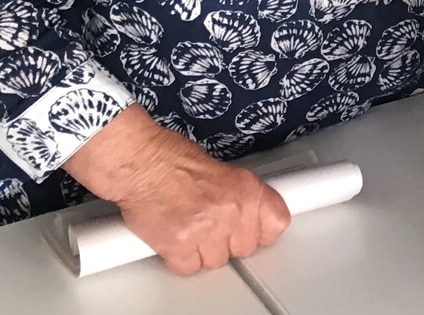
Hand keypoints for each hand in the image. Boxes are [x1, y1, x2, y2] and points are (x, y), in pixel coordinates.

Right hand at [64, 106, 289, 274]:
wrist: (141, 163)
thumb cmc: (175, 160)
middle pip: (246, 248)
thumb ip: (243, 196)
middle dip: (230, 240)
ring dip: (204, 250)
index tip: (254, 228)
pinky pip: (189, 268)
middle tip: (212, 224)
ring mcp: (207, 231)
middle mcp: (232, 211)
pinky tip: (176, 238)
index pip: (277, 224)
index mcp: (248, 189)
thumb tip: (251, 216)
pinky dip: (181, 258)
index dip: (263, 229)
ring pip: (217, 261)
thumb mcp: (226, 171)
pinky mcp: (180, 246)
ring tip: (191, 226)